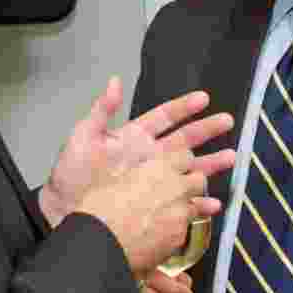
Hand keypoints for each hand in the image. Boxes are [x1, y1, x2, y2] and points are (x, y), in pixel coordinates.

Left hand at [39, 76, 234, 226]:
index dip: (183, 108)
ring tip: (230, 158)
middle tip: (227, 122)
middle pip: (184, 140)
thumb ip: (101, 111)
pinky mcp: (154, 204)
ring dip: (209, 164)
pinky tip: (213, 202)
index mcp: (135, 137)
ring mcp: (153, 180)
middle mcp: (149, 156)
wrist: (61, 211)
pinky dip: (198, 203)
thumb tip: (114, 81)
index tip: (204, 98)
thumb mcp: (82, 138)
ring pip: (188, 169)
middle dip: (207, 130)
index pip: (164, 117)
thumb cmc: (70, 175)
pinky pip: (181, 203)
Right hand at [78, 149, 220, 277]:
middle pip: (200, 180)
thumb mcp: (112, 179)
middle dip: (193, 184)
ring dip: (188, 208)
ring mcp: (181, 213)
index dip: (181, 163)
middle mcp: (175, 187)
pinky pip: (186, 231)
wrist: (100, 242)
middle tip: (179, 192)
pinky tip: (162, 236)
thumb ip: (132, 174)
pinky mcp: (180, 237)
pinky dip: (178, 231)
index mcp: (158, 168)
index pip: (185, 156)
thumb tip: (133, 175)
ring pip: (198, 206)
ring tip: (170, 217)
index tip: (177, 168)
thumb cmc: (99, 210)